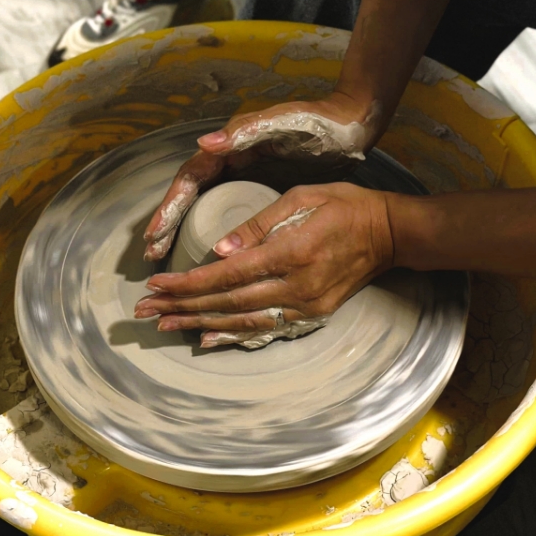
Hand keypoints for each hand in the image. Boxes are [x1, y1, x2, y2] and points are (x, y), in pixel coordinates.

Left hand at [134, 183, 394, 347]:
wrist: (390, 234)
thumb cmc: (345, 206)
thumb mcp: (301, 198)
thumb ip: (258, 224)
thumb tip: (219, 249)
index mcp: (290, 252)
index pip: (227, 273)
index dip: (188, 282)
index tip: (157, 284)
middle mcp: (296, 286)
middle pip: (227, 302)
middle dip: (182, 306)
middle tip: (146, 310)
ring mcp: (305, 305)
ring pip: (242, 321)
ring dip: (199, 324)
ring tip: (165, 326)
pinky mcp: (312, 313)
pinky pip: (265, 328)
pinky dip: (232, 335)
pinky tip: (206, 338)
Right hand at [142, 92, 379, 259]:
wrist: (351, 126)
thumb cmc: (316, 122)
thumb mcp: (280, 123)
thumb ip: (245, 131)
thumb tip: (204, 144)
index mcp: (230, 146)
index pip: (189, 179)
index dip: (170, 207)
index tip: (155, 233)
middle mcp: (231, 162)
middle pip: (191, 197)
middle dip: (169, 224)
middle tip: (153, 255)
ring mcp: (245, 177)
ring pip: (206, 208)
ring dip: (186, 233)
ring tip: (170, 259)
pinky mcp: (262, 191)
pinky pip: (230, 216)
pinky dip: (219, 237)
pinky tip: (215, 260)